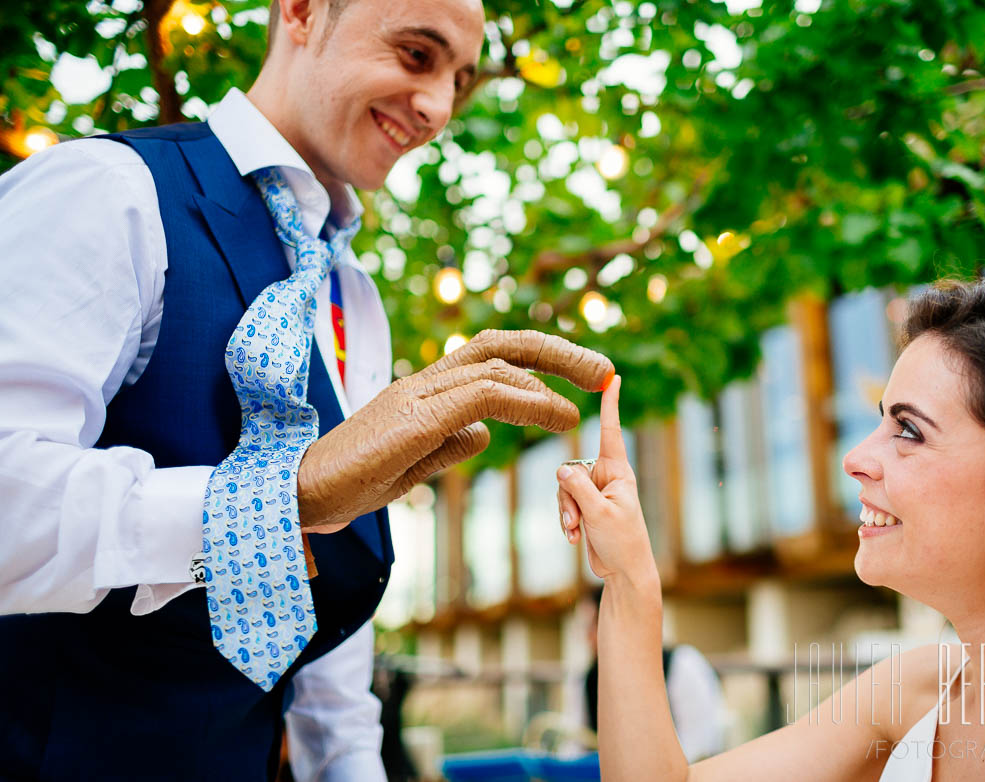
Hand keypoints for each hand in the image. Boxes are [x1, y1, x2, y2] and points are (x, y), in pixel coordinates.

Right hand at [299, 329, 613, 531]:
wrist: (302, 493)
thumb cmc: (355, 479)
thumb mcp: (417, 462)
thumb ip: (451, 442)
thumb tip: (487, 433)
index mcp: (428, 390)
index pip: (492, 358)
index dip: (540, 361)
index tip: (580, 378)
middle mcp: (426, 381)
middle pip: (501, 345)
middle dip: (557, 351)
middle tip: (603, 368)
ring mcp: (418, 395)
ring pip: (497, 365)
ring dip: (554, 377)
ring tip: (592, 394)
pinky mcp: (415, 418)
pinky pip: (481, 396)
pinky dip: (527, 401)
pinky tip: (559, 416)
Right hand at [556, 376, 656, 582]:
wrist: (624, 572)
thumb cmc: (622, 542)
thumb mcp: (599, 514)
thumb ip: (578, 489)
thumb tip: (560, 469)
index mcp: (618, 471)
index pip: (611, 431)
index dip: (611, 404)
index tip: (613, 377)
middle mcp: (606, 477)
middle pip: (571, 470)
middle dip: (567, 496)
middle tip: (576, 519)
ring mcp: (595, 492)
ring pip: (563, 488)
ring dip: (565, 511)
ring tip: (575, 531)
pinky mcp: (586, 507)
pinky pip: (564, 504)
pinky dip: (565, 520)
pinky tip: (573, 538)